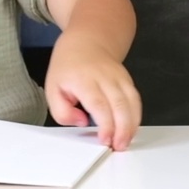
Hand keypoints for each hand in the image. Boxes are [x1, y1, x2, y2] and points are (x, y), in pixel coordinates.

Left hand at [43, 34, 141, 149]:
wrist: (86, 42)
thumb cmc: (68, 67)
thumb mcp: (52, 88)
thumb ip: (62, 111)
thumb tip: (82, 122)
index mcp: (84, 79)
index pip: (99, 104)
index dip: (105, 124)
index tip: (105, 139)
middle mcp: (105, 77)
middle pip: (120, 104)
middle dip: (123, 129)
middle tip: (118, 146)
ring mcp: (119, 77)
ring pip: (132, 102)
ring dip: (132, 125)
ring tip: (125, 142)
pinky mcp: (128, 81)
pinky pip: (136, 100)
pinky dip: (136, 117)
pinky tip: (130, 129)